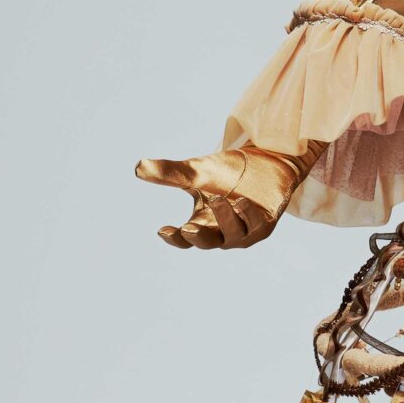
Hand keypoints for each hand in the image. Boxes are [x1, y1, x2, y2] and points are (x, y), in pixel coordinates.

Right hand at [134, 143, 313, 249]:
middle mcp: (222, 232)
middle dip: (198, 236)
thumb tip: (138, 168)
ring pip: (234, 232)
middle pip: (207, 242)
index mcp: (202, 223)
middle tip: (189, 228)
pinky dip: (249, 215)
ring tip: (219, 200)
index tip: (163, 230)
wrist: (265, 161)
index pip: (185, 239)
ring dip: (226, 219)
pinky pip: (256, 224)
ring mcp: (245, 231)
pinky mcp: (265, 223)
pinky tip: (243, 202)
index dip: (174, 238)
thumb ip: (171, 173)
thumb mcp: (197, 172)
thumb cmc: (228, 172)